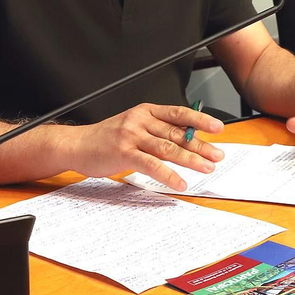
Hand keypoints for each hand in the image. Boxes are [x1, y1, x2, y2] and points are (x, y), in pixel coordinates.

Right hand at [65, 103, 223, 190]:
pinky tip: (180, 182)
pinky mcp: (124, 153)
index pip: (178, 114)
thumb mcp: (133, 127)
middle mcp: (140, 120)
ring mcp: (131, 136)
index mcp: (145, 112)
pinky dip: (168, 175)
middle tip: (217, 156)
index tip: (217, 127)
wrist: (76, 144)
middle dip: (200, 145)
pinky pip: (152, 165)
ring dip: (190, 159)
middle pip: (176, 133)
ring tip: (206, 168)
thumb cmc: (106, 139)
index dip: (199, 119)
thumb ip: (156, 132)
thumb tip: (186, 141)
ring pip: (168, 148)